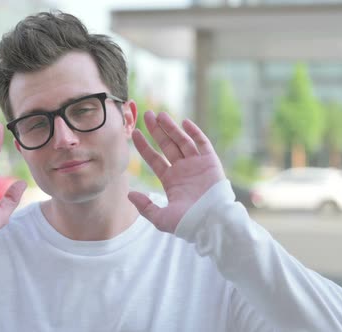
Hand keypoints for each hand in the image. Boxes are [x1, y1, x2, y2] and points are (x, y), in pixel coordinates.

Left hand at [128, 111, 224, 232]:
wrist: (212, 223)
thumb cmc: (188, 223)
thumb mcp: (161, 218)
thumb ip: (145, 206)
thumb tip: (129, 194)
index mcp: (171, 180)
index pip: (154, 159)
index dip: (144, 146)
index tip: (135, 133)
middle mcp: (183, 170)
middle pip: (167, 145)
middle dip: (157, 131)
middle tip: (147, 115)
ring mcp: (197, 165)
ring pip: (182, 141)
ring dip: (171, 128)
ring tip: (160, 115)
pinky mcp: (211, 162)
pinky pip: (202, 144)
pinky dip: (194, 133)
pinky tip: (184, 122)